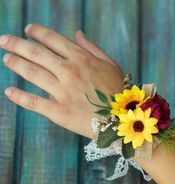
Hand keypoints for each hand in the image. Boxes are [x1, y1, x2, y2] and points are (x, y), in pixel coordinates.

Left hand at [0, 23, 124, 138]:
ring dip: (15, 63)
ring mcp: (62, 92)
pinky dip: (18, 96)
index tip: (28, 30)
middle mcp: (69, 72)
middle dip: (16, 44)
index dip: (37, 32)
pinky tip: (9, 91)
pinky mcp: (58, 112)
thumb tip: (76, 34)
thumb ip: (92, 48)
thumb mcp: (110, 65)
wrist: (121, 119)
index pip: (52, 39)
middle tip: (4, 40)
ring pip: (31, 73)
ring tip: (7, 59)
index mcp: (81, 59)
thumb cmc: (118, 91)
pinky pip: (33, 102)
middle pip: (36, 53)